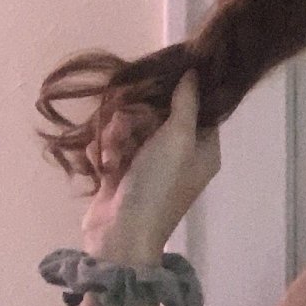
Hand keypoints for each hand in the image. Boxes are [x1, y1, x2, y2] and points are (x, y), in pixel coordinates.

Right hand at [82, 68, 219, 258]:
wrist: (121, 234)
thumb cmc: (157, 185)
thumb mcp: (178, 139)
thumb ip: (186, 102)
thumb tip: (197, 72)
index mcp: (203, 150)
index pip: (197, 107)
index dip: (177, 93)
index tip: (159, 83)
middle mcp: (179, 155)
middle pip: (157, 112)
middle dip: (135, 117)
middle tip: (127, 127)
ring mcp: (149, 164)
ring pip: (129, 125)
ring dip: (116, 134)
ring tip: (112, 153)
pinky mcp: (122, 171)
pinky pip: (111, 144)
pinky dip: (104, 151)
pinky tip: (102, 165)